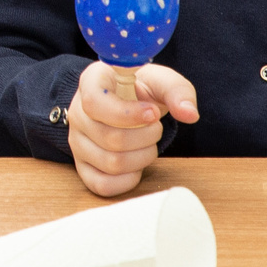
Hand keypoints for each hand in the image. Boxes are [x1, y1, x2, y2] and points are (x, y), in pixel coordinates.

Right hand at [66, 59, 197, 196]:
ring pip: (111, 163)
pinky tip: (137, 165)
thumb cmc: (143, 91)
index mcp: (91, 83)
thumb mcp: (162, 81)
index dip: (128, 114)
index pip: (96, 103)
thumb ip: (177, 91)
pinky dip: (128, 180)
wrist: (130, 103)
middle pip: (111, 139)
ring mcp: (77, 141)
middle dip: (147, 138)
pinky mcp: (83, 166)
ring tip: (148, 144)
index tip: (153, 113)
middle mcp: (77, 112)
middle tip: (155, 128)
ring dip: (142, 158)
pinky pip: (102, 185)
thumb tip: (189, 114)